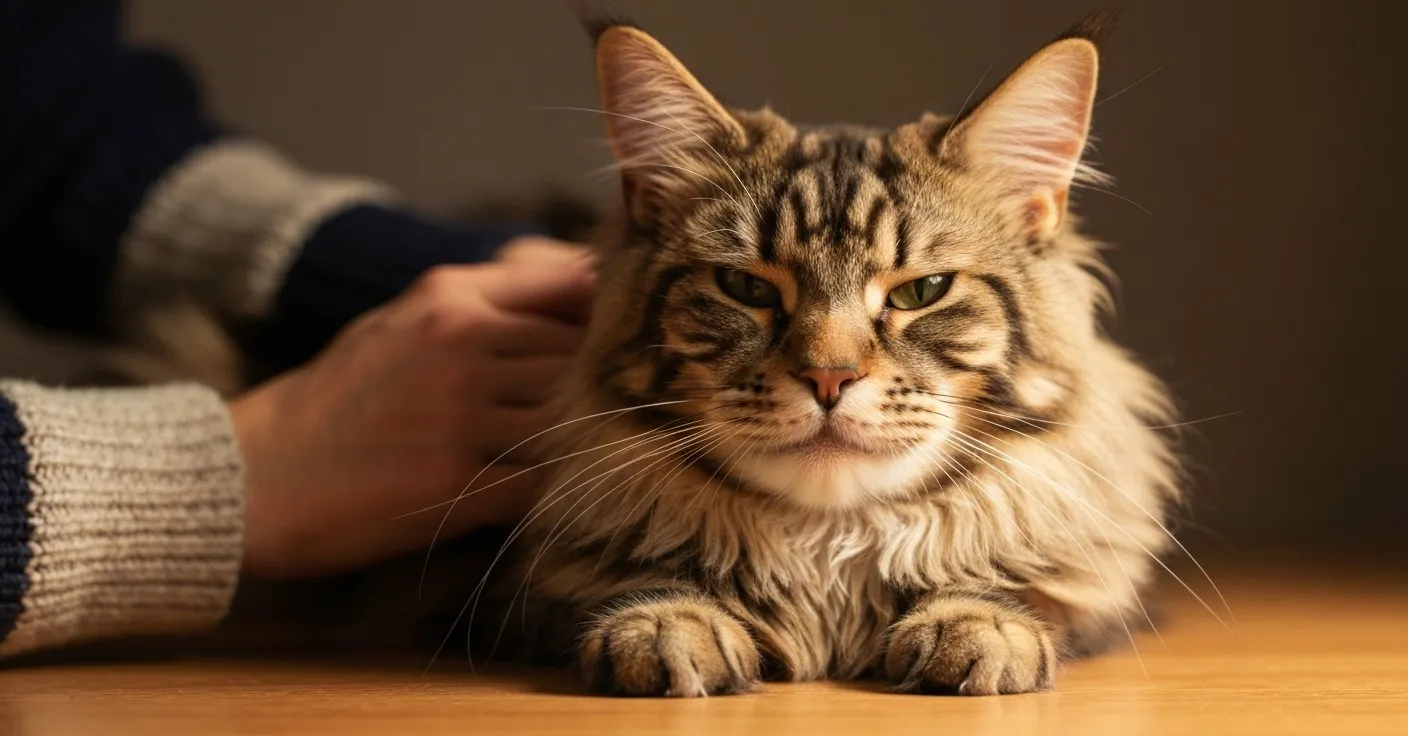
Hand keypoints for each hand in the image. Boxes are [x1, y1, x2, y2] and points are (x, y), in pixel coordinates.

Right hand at [229, 237, 594, 579]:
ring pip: (568, 418)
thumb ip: (487, 298)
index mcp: (451, 298)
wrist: (256, 473)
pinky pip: (539, 481)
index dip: (602, 322)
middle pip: (578, 358)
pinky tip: (535, 490)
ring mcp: (458, 414)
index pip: (572, 291)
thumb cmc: (340, 396)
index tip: (611, 348)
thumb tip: (578, 282)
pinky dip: (548, 488)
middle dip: (594, 386)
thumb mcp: (405, 318)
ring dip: (575, 440)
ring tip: (569, 453)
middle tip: (600, 413)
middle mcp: (461, 345)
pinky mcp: (453, 482)